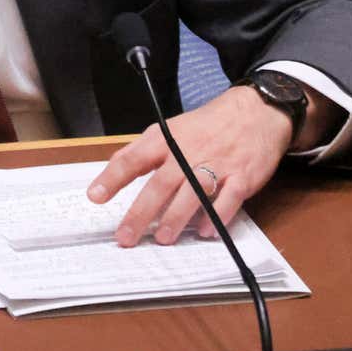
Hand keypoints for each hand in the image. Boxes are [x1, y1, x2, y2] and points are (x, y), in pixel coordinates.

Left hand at [86, 85, 294, 246]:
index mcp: (167, 139)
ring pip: (193, 192)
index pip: (134, 158)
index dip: (112, 178)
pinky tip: (205, 230)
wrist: (256, 112)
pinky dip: (216, 216)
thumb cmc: (208, 126)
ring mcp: (217, 163)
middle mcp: (189, 151)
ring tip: (163, 238)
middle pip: (161, 183)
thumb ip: (143, 150)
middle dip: (141, 212)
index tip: (95, 197)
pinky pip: (228, 198)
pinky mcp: (242, 176)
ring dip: (176, 217)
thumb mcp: (171, 128)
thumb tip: (113, 169)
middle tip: (126, 236)